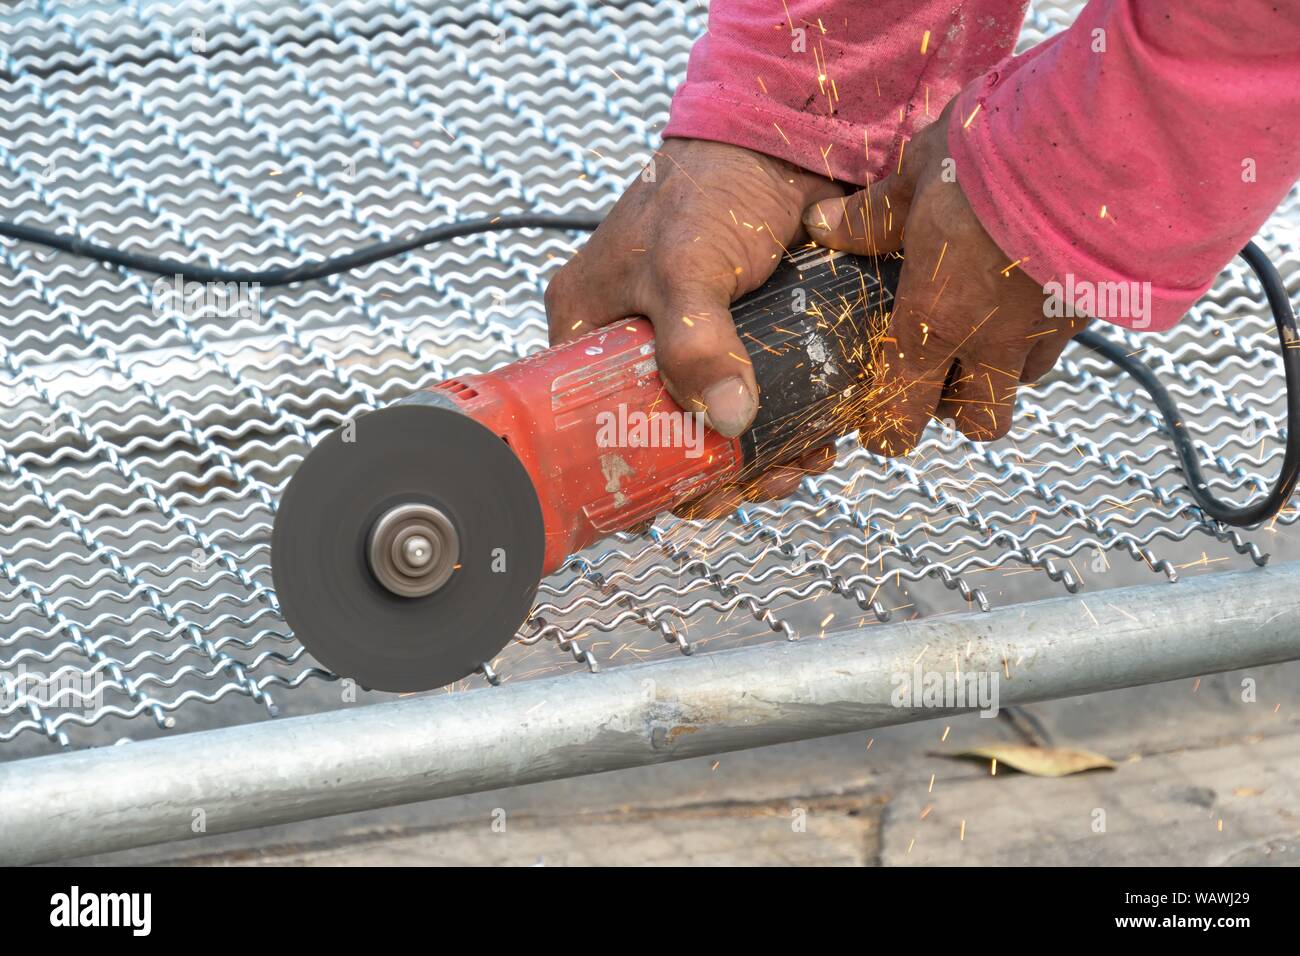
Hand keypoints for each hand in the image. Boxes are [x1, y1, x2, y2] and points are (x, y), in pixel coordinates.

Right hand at [545, 138, 843, 515]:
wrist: (783, 141)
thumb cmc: (711, 185)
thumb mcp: (688, 265)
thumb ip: (697, 341)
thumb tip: (727, 419)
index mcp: (587, 329)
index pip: (593, 425)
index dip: (635, 472)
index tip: (691, 496)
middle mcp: (632, 345)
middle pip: (660, 439)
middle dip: (714, 473)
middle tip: (762, 481)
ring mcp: (690, 347)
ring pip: (713, 430)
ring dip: (758, 458)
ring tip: (799, 461)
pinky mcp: (740, 344)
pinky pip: (755, 405)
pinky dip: (785, 429)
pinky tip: (814, 436)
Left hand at [803, 99, 1084, 454]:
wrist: (1101, 142)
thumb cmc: (994, 154)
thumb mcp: (919, 173)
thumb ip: (875, 215)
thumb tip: (822, 223)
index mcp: (932, 319)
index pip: (904, 411)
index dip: (891, 429)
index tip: (883, 426)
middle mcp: (991, 341)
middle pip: (978, 421)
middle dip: (958, 407)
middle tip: (942, 369)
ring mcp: (1049, 328)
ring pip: (1025, 382)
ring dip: (1004, 369)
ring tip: (991, 323)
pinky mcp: (1098, 305)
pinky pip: (1064, 339)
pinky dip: (1045, 330)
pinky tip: (1035, 289)